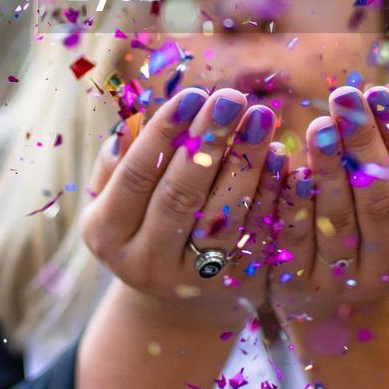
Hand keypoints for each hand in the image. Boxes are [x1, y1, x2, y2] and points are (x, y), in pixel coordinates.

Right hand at [80, 87, 286, 325]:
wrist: (173, 295)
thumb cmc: (144, 217)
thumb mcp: (118, 193)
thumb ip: (120, 159)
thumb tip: (131, 124)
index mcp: (107, 231)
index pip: (136, 174)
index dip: (164, 133)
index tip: (193, 94)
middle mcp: (144, 262)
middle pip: (180, 195)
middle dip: (208, 141)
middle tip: (232, 97)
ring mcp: (189, 280)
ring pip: (222, 217)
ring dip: (245, 163)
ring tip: (261, 118)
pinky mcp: (233, 287)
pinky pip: (256, 236)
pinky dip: (270, 195)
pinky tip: (281, 157)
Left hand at [267, 85, 388, 322]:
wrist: (338, 302)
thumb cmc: (373, 230)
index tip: (379, 92)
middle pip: (381, 201)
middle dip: (364, 144)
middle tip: (345, 96)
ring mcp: (348, 281)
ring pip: (338, 220)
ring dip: (329, 168)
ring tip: (319, 123)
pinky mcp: (304, 287)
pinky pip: (295, 241)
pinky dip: (293, 202)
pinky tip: (289, 168)